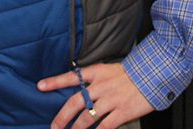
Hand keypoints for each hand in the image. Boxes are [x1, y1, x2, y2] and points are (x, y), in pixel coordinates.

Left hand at [38, 63, 154, 128]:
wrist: (152, 74)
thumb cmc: (130, 74)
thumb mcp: (109, 70)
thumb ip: (95, 80)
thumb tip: (81, 90)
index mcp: (96, 73)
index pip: (71, 77)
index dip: (55, 81)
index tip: (40, 86)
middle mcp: (100, 87)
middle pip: (75, 102)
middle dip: (62, 116)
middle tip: (54, 127)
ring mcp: (110, 100)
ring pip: (87, 118)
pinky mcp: (122, 112)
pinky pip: (105, 127)